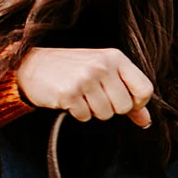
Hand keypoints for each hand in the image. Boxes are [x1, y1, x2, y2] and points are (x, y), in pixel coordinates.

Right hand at [14, 47, 153, 126]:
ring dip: (93, 111)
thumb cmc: (72, 69)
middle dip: (111, 108)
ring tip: (81, 96)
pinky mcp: (69, 93)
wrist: (32, 65)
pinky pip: (85, 117)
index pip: (145, 89)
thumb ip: (128, 94)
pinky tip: (70, 99)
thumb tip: (145, 120)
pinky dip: (78, 113)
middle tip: (95, 96)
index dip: (138, 103)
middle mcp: (102, 66)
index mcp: (115, 57)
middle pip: (125, 106)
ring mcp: (85, 79)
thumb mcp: (104, 73)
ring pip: (105, 114)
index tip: (125, 102)